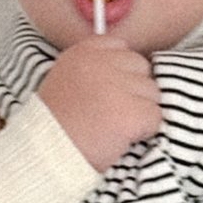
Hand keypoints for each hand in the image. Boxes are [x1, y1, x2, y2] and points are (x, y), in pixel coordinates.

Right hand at [37, 34, 161, 173]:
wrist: (46, 155)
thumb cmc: (56, 124)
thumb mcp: (65, 78)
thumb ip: (94, 67)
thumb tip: (128, 70)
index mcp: (83, 51)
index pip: (122, 47)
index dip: (121, 72)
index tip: (108, 91)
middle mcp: (100, 63)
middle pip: (142, 67)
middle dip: (134, 90)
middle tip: (112, 112)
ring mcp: (117, 86)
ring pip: (152, 93)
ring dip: (140, 111)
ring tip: (114, 126)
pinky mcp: (132, 113)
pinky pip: (156, 117)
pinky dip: (144, 131)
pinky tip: (121, 138)